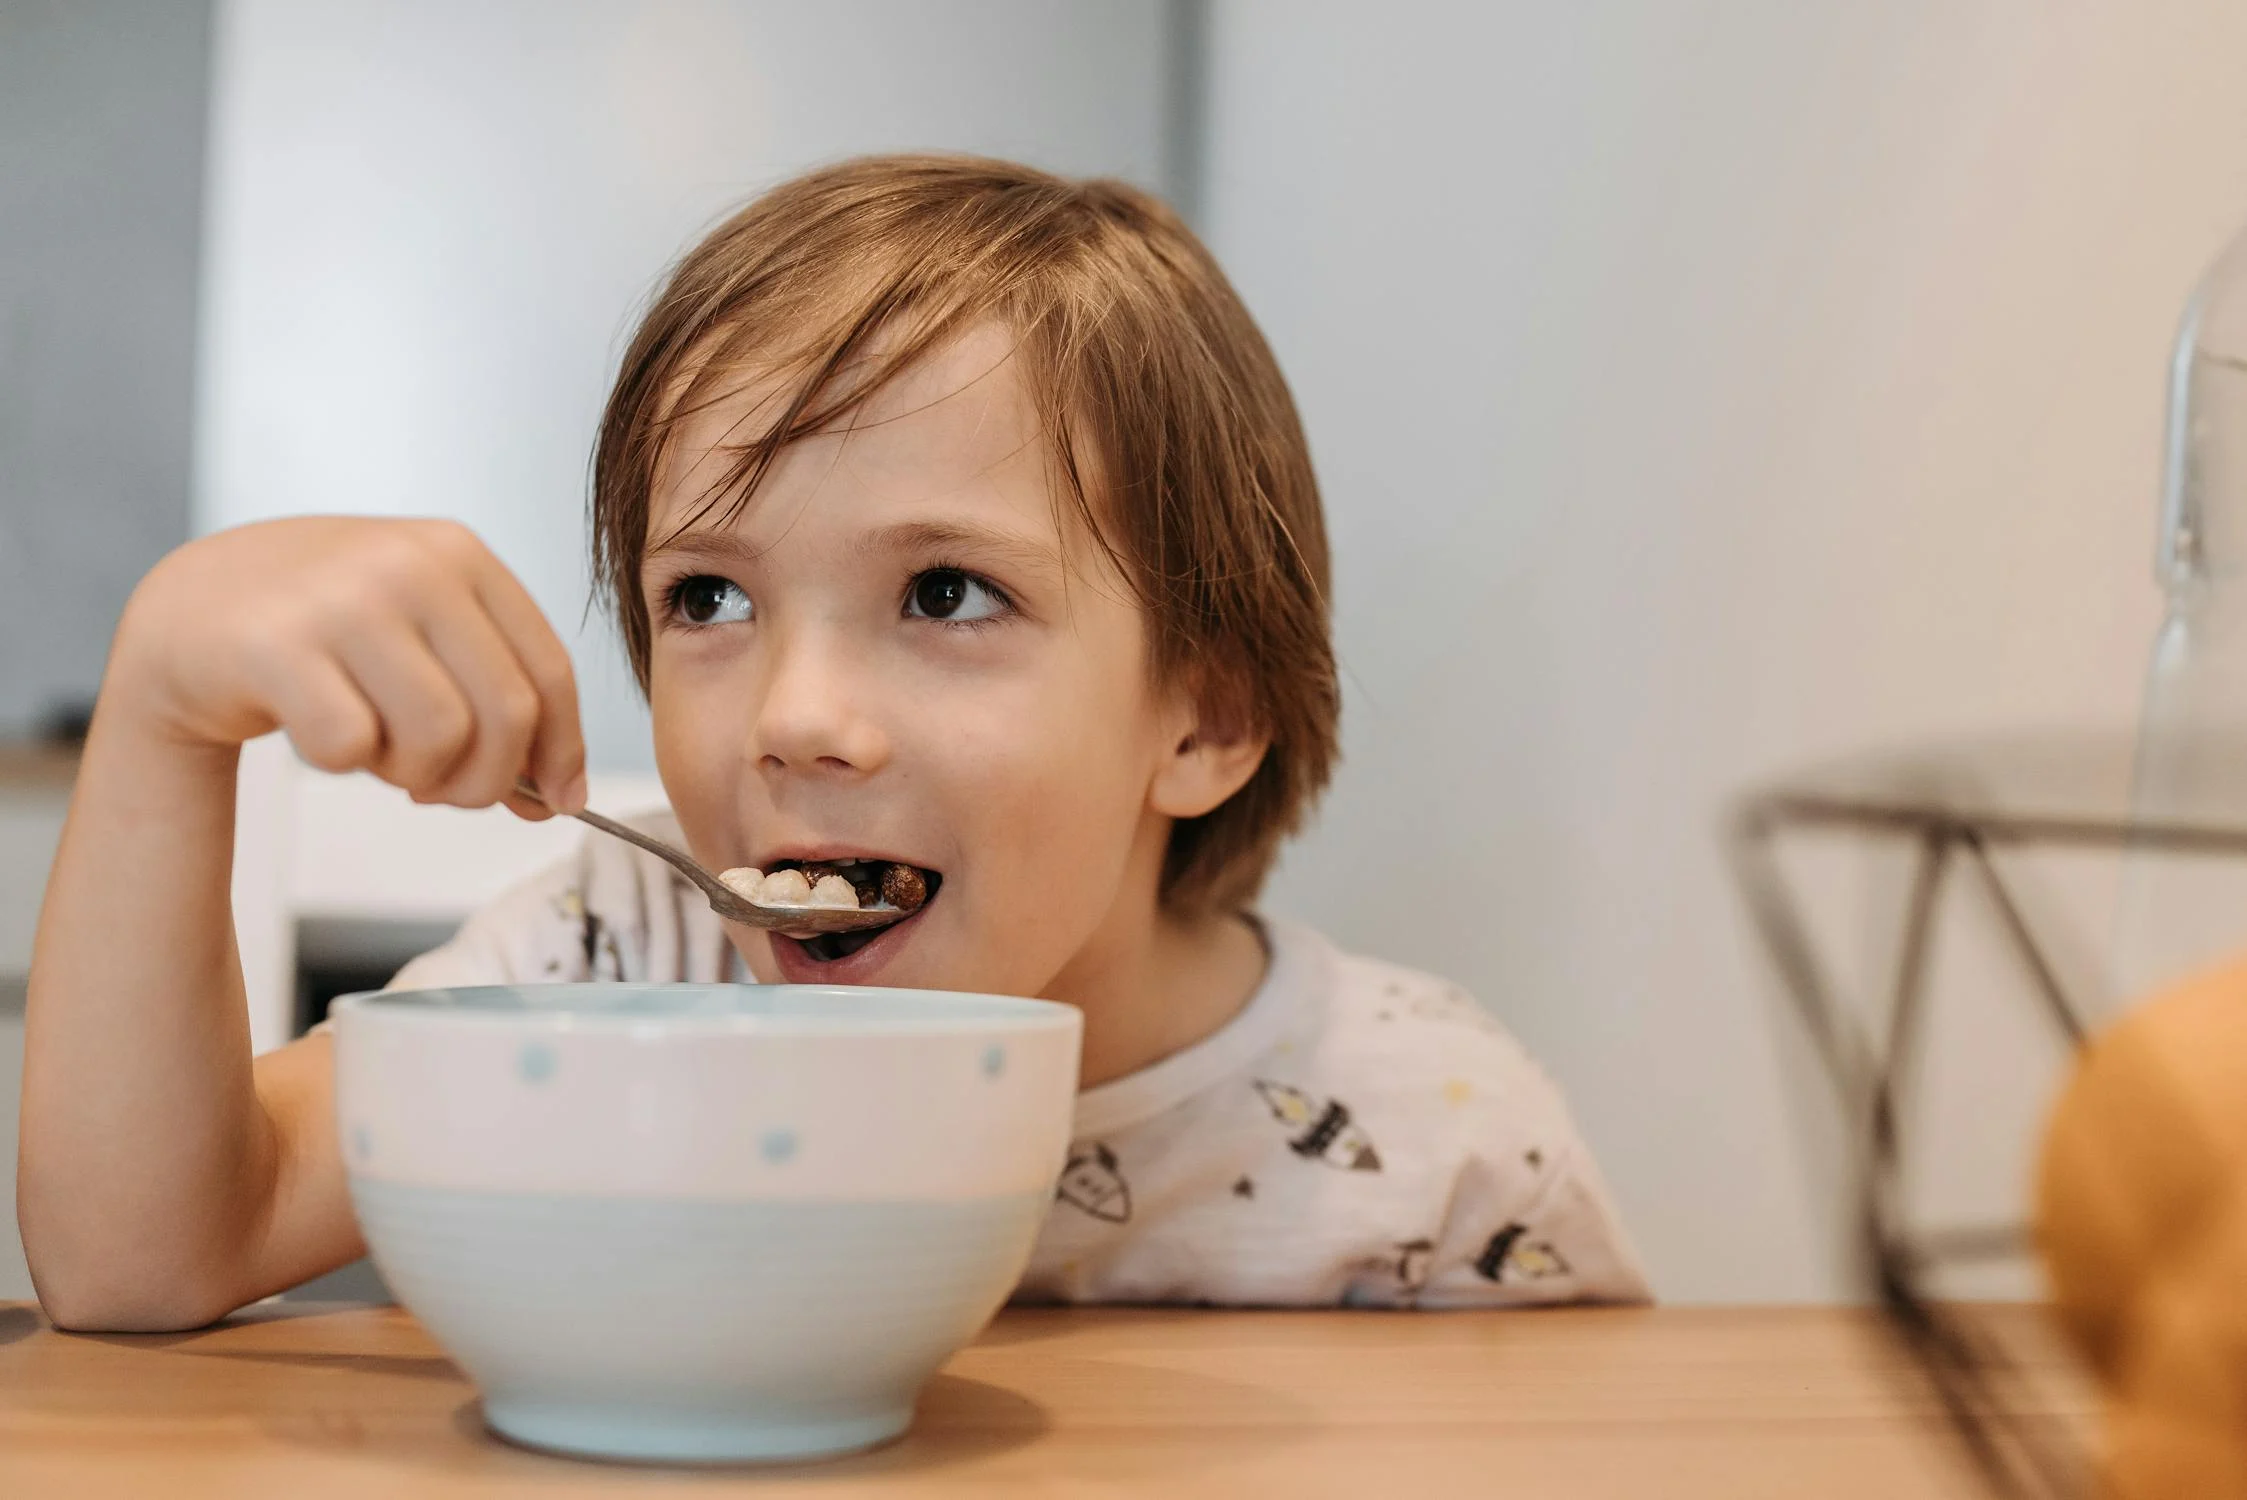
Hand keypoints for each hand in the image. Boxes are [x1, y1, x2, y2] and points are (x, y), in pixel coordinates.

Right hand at [109, 516, 585, 815]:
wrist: (191, 609)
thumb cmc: (324, 632)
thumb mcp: (422, 638)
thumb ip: (493, 702)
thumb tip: (561, 797)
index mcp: (459, 555)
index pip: (548, 669)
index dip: (564, 750)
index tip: (559, 801)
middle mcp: (409, 564)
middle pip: (506, 715)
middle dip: (486, 780)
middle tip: (443, 790)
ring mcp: (342, 599)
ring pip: (440, 737)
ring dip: (416, 775)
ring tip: (381, 755)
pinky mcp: (275, 645)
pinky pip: (351, 747)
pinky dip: (344, 764)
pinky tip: (321, 732)